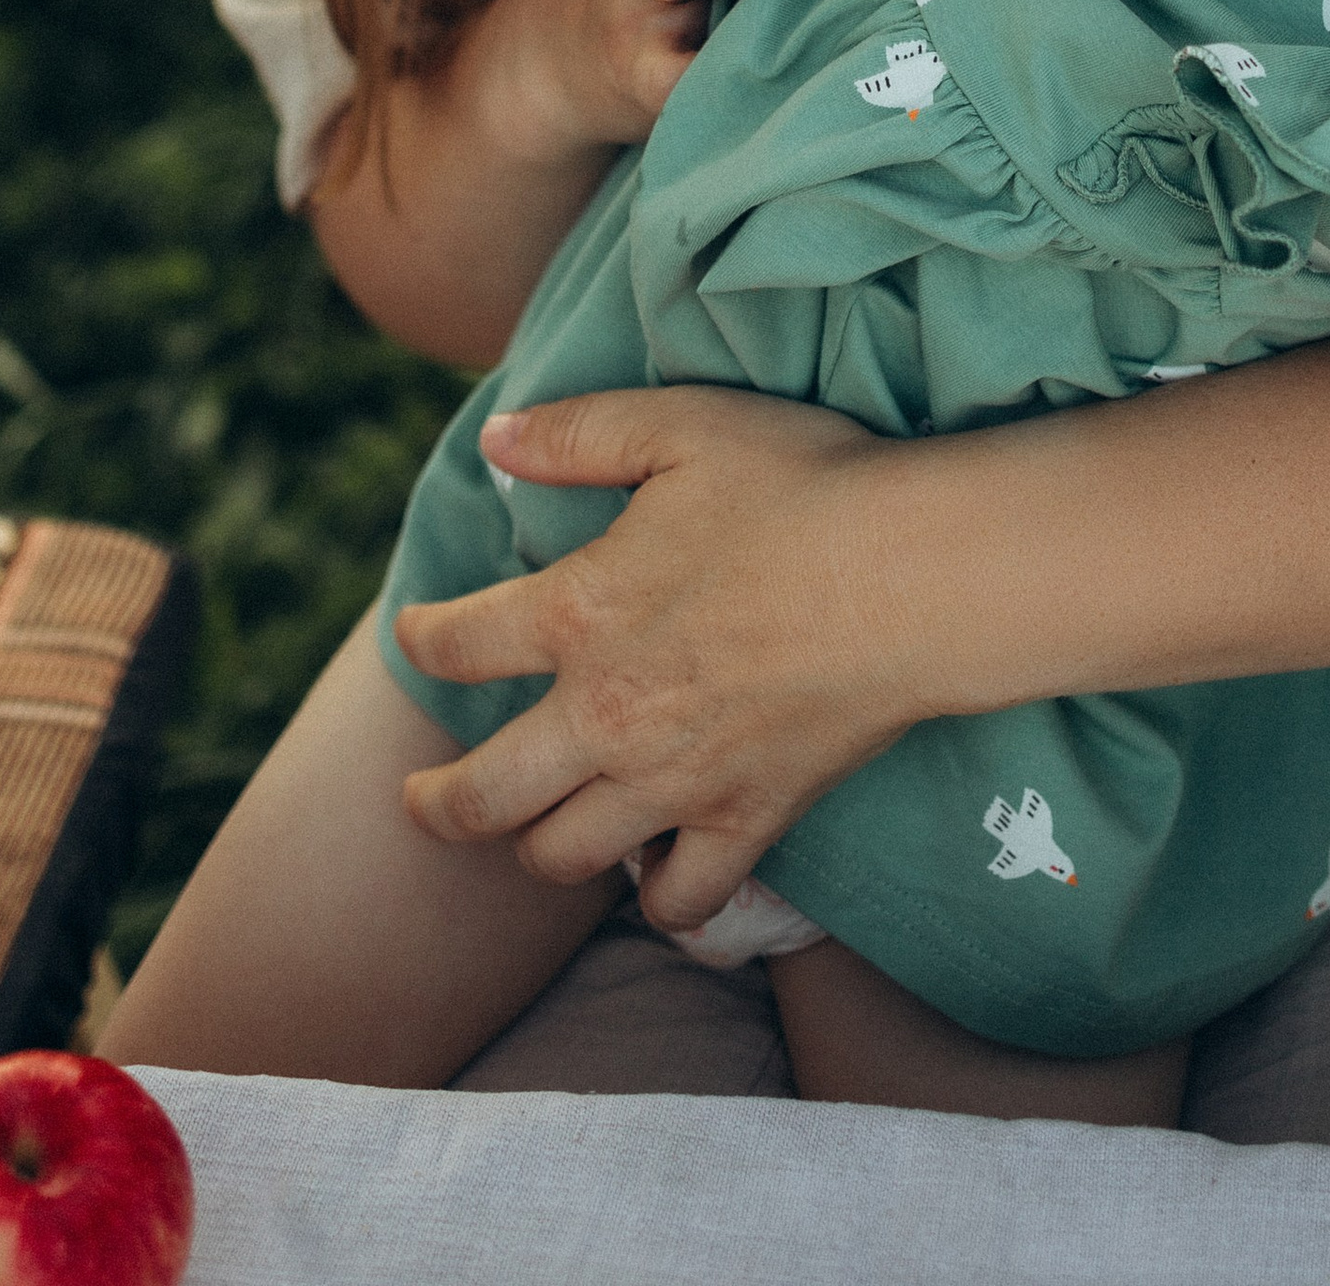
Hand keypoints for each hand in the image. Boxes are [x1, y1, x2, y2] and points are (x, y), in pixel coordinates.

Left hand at [394, 389, 914, 928]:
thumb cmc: (802, 485)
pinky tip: (652, 876)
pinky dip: (657, 901)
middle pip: (481, 797)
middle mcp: (605, 713)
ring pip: (561, 857)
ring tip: (529, 833)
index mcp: (578, 611)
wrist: (912, 573)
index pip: (457, 644)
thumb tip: (495, 441)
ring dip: (533, 849)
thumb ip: (577, 433)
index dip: (422, 638)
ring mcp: (674, 781)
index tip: (417, 633)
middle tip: (419, 803)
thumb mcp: (680, 426)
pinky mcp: (746, 820)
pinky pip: (678, 901)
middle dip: (436, 806)